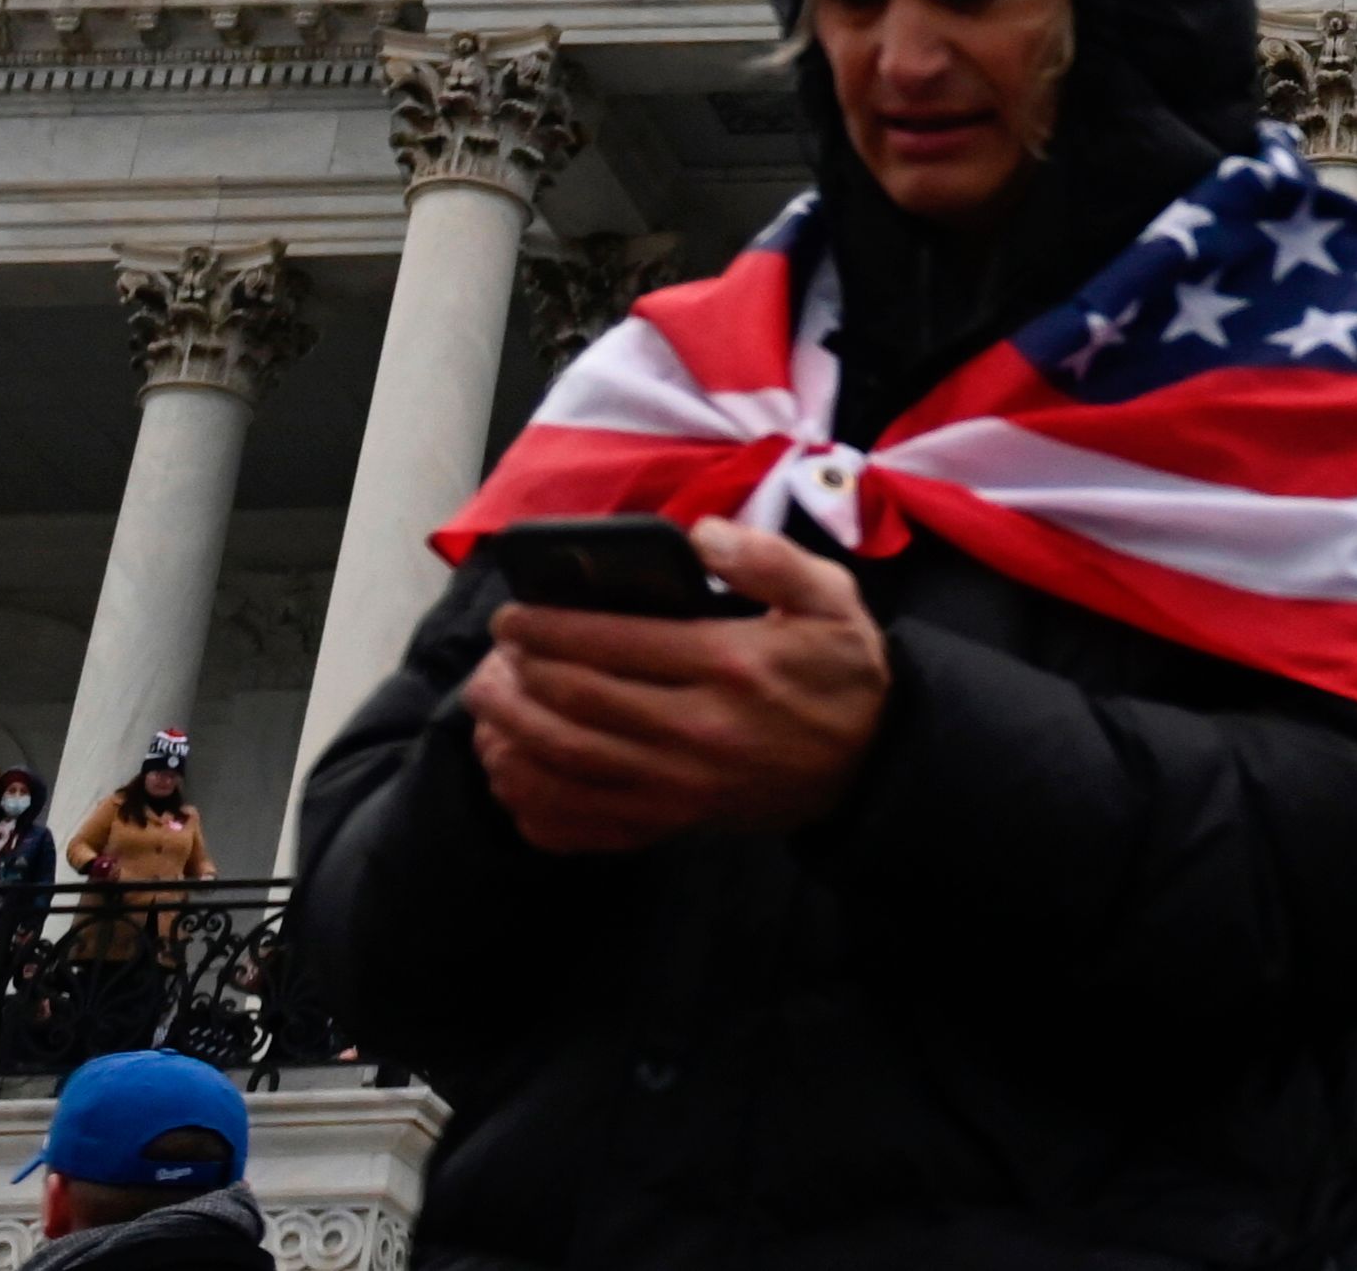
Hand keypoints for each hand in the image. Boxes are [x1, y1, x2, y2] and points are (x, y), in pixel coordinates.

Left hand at [465, 521, 890, 854]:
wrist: (871, 763)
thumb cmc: (842, 672)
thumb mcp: (829, 597)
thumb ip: (767, 557)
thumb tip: (697, 535)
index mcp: (727, 662)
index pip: (614, 643)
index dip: (549, 628)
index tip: (513, 615)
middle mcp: (695, 727)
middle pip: (577, 703)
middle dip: (517, 675)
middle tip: (490, 655)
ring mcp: (680, 784)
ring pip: (569, 762)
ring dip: (512, 733)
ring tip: (486, 705)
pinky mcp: (674, 821)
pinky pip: (586, 821)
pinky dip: (535, 803)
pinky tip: (511, 775)